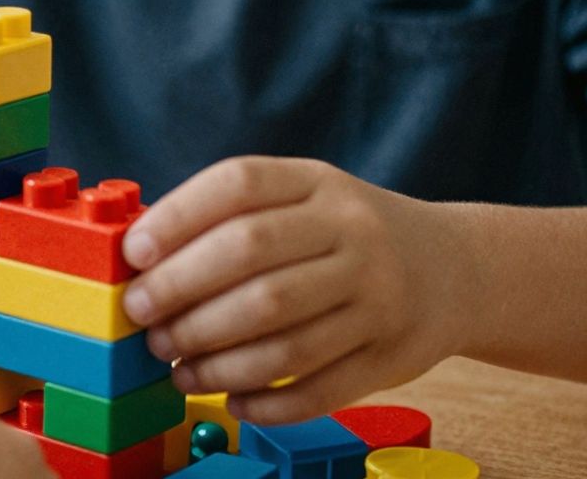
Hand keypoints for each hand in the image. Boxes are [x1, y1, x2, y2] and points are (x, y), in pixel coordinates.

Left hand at [120, 157, 473, 424]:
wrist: (453, 270)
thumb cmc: (343, 235)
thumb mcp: (301, 201)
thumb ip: (230, 220)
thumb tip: (138, 258)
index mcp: (317, 183)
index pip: (238, 185)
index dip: (177, 217)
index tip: (133, 254)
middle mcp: (353, 232)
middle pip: (252, 257)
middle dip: (182, 291)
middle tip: (142, 318)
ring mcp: (378, 294)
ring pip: (281, 332)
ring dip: (214, 358)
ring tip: (176, 368)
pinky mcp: (391, 355)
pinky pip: (319, 388)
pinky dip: (266, 402)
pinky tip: (230, 399)